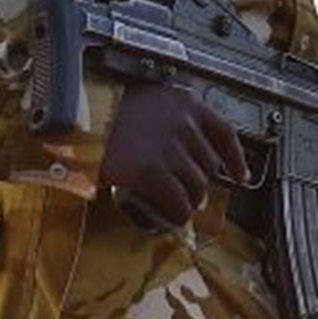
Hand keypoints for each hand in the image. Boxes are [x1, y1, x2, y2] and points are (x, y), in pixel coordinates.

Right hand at [98, 83, 249, 226]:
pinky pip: (177, 201)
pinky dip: (175, 213)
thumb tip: (184, 155)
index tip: (240, 175)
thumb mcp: (147, 101)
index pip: (225, 133)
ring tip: (173, 206)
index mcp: (185, 103)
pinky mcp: (151, 171)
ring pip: (197, 187)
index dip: (235, 159)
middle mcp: (185, 124)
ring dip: (188, 202)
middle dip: (198, 184)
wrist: (77, 116)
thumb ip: (169, 122)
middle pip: (210, 166)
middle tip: (183, 194)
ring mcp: (170, 148)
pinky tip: (169, 216)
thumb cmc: (104, 108)